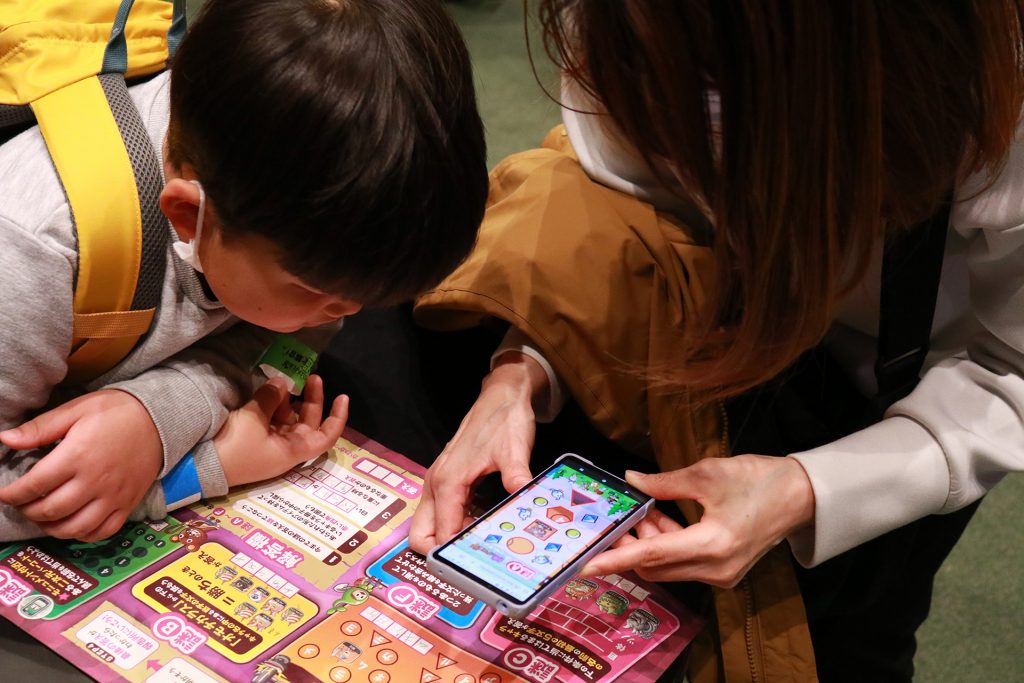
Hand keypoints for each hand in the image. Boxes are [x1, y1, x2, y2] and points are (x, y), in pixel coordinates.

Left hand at [0, 390, 162, 541]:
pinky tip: (72, 526)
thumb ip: (40, 428)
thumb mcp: (76, 410)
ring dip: (52, 528)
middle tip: (22, 504)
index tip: (4, 495)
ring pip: (75, 527)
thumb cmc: (116, 411)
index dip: (13, 494)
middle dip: (28, 511)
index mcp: (77, 456)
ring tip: (43, 518)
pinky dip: (83, 535)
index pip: (35, 485)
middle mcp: (94, 481)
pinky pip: (102, 531)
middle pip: (51, 510)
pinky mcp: (128, 503)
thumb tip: (6, 439)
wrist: (159, 419)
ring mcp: (113, 496)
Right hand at [216, 375, 347, 487]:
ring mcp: (270, 444)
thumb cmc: (234, 447)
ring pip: (288, 418)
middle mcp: (286, 448)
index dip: (337, 417)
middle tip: (310, 376)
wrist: (198, 467)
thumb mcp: (253, 419)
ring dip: (287, 400)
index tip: (343, 396)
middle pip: (307, 423)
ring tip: (280, 381)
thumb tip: (281, 381)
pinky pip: (271, 419)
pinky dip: (272, 404)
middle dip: (311, 399)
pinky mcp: (254, 438)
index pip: (326, 436)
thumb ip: (270, 397)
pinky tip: (268, 390)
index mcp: (294, 451)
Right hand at [408, 352, 547, 553]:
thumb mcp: (514, 449)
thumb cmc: (504, 419)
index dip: (452, 556)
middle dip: (439, 554)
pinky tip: (480, 529)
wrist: (501, 394)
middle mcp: (436, 483)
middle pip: (420, 535)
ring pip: (428, 525)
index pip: (439, 533)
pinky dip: (453, 526)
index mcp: (447, 480)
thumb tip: (523, 501)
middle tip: (473, 564)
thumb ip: (517, 476)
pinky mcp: (446, 480)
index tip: (474, 571)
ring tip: (480, 551)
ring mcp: (438, 481)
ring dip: (447, 541)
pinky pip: (441, 513)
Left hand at [579, 455, 815, 587]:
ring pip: (667, 566)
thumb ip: (664, 483)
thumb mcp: (707, 474)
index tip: (585, 565)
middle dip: (630, 545)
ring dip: (649, 542)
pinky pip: (683, 564)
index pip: (651, 555)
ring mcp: (721, 574)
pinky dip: (667, 545)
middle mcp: (715, 569)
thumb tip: (631, 480)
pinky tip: (663, 519)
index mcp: (712, 545)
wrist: (801, 495)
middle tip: (619, 517)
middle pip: (655, 566)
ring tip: (646, 510)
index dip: (615, 559)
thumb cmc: (758, 479)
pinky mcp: (724, 571)